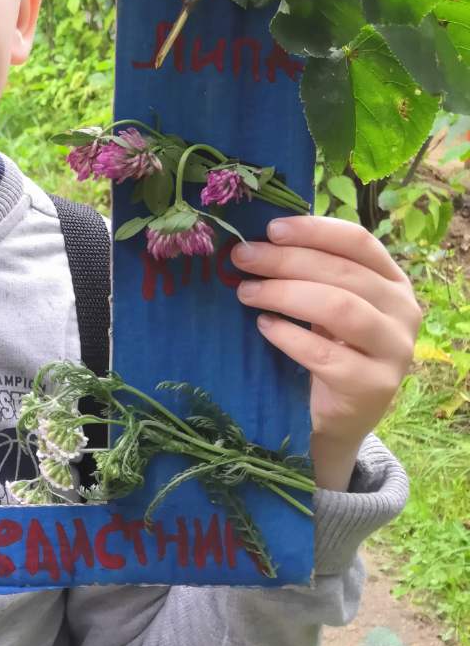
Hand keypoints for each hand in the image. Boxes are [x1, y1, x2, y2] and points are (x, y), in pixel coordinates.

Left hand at [230, 214, 420, 489]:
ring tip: (247, 292)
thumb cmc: (325, 346)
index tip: (270, 229)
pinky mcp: (375, 386)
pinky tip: (264, 327)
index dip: (313, 230)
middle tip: (242, 258)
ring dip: (285, 294)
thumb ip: (307, 271)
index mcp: (392, 280)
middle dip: (285, 260)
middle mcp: (403, 310)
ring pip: (340, 307)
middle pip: (343, 272)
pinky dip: (289, 336)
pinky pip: (327, 354)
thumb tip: (255, 238)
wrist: (333, 416)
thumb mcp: (323, 302)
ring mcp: (395, 350)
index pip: (358, 241)